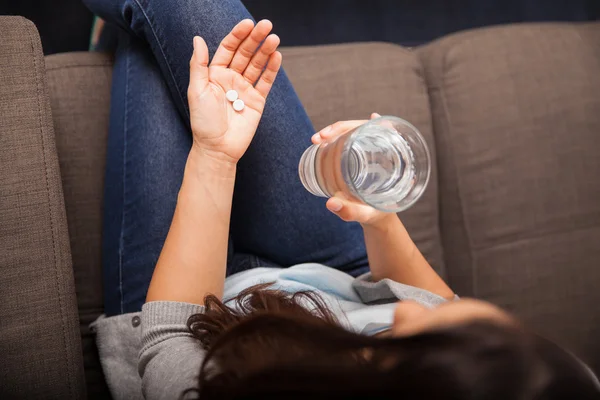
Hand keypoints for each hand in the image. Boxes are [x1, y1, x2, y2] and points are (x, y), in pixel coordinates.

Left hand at [187, 20, 281, 162]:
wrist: (218, 148)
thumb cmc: (203, 122)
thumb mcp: (196, 90)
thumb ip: (198, 64)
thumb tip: (197, 38)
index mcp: (215, 73)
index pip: (228, 48)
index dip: (237, 35)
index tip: (248, 24)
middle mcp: (231, 78)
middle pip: (245, 53)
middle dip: (255, 39)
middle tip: (267, 25)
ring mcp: (245, 88)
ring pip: (257, 65)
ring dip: (266, 51)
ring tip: (274, 39)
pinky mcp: (257, 100)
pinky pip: (265, 82)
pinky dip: (272, 70)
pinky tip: (277, 56)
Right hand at [312, 113, 394, 226]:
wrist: (379, 216)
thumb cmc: (377, 213)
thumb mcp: (366, 213)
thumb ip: (350, 211)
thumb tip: (330, 203)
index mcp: (390, 156)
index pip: (374, 129)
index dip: (353, 126)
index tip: (333, 134)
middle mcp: (381, 148)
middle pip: (359, 127)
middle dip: (337, 128)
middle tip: (318, 138)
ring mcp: (370, 150)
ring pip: (351, 132)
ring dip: (333, 132)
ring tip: (315, 140)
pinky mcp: (360, 155)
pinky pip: (347, 141)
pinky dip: (333, 139)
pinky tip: (321, 142)